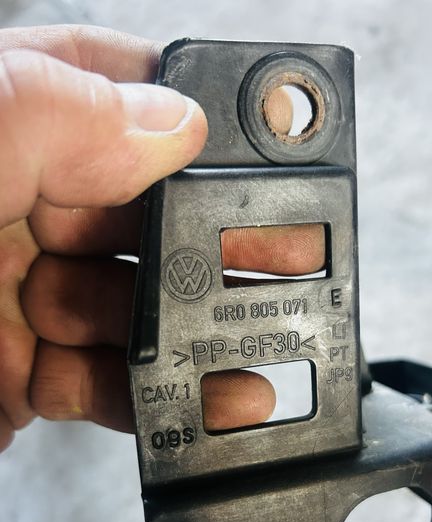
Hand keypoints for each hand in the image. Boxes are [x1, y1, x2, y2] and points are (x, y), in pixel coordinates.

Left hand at [0, 25, 324, 451]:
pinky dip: (162, 397)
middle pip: (139, 211)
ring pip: (137, 308)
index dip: (181, 107)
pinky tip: (209, 396)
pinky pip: (110, 384)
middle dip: (213, 236)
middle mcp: (9, 209)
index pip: (104, 92)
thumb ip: (61, 115)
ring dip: (198, 329)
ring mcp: (17, 295)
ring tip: (261, 338)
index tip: (248, 135)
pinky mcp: (22, 376)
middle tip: (282, 248)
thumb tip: (174, 119)